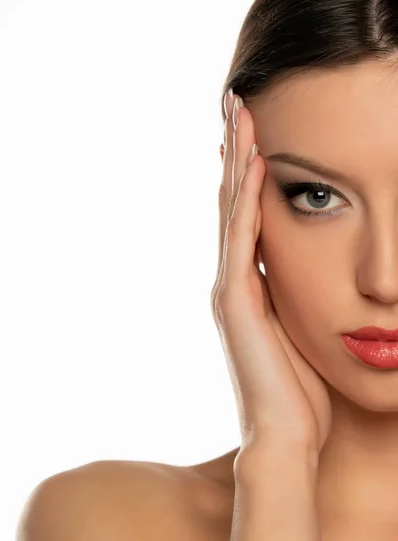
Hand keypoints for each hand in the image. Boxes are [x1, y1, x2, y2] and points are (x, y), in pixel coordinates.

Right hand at [211, 92, 332, 457]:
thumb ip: (296, 299)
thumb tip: (310, 276)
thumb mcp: (302, 332)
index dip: (247, 172)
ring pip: (232, 210)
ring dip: (236, 160)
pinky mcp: (234, 300)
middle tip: (235, 103)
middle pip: (233, 202)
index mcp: (249, 287)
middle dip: (236, 151)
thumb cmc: (299, 392)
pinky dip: (245, 199)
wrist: (285, 437)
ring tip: (238, 114)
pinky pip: (241, 238)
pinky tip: (251, 163)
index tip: (252, 131)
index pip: (246, 216)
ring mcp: (229, 288)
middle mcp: (233, 281)